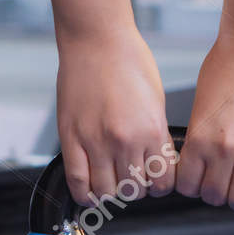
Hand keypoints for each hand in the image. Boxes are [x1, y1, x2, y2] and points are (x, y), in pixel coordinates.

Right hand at [55, 26, 174, 212]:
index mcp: (152, 130)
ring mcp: (96, 141)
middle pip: (134, 190)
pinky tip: (90, 191)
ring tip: (112, 179)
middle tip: (132, 177)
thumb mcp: (156, 101)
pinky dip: (86, 194)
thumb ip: (156, 135)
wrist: (98, 40)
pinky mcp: (71, 138)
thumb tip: (155, 161)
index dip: (160, 186)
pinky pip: (77, 181)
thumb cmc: (129, 61)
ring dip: (112, 191)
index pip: (162, 182)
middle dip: (136, 188)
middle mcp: (125, 140)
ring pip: (107, 191)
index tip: (155, 181)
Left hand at [177, 30, 233, 219]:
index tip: (198, 183)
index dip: (192, 187)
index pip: (188, 185)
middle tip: (220, 184)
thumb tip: (201, 160)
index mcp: (199, 137)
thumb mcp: (201, 104)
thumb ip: (201, 136)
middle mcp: (223, 148)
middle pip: (214, 195)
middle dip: (214, 193)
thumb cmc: (228, 65)